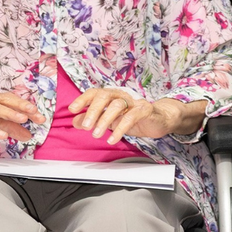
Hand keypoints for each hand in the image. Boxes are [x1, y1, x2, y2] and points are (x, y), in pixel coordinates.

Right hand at [0, 92, 44, 141]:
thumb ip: (10, 128)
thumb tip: (28, 135)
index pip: (13, 101)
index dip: (26, 107)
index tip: (39, 116)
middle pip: (5, 99)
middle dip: (21, 105)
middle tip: (34, 113)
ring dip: (8, 112)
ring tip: (21, 118)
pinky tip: (1, 134)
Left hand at [69, 88, 206, 143]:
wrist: (159, 119)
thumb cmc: (133, 117)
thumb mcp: (110, 120)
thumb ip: (93, 119)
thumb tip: (75, 121)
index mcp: (111, 95)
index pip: (94, 93)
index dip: (82, 99)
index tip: (72, 109)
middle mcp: (121, 95)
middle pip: (104, 96)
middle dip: (93, 110)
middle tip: (86, 126)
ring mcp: (133, 101)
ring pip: (117, 105)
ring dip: (105, 120)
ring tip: (96, 134)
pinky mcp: (145, 110)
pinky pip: (131, 117)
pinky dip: (120, 128)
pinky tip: (112, 139)